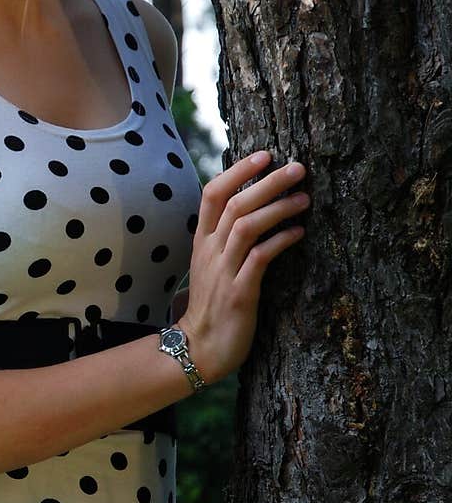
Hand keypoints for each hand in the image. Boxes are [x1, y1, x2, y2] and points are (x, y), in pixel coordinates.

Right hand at [180, 151, 309, 384]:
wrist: (198, 348)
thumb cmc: (213, 304)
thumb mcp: (213, 264)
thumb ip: (226, 237)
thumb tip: (254, 209)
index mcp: (202, 240)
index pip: (212, 193)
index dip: (238, 170)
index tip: (266, 154)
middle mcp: (210, 250)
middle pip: (235, 203)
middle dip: (267, 182)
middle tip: (298, 168)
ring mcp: (223, 270)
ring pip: (246, 225)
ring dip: (278, 208)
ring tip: (305, 199)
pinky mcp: (240, 293)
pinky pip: (259, 258)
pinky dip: (281, 241)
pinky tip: (299, 233)